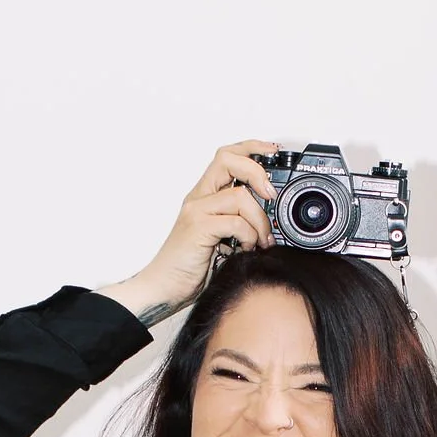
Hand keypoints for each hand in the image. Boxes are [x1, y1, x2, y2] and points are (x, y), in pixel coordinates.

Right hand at [98, 144, 279, 323]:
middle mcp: (198, 198)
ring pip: (239, 195)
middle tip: (271, 195)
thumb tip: (271, 224)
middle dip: (257, 171)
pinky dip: (249, 235)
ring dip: (260, 219)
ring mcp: (196, 211)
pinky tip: (246, 249)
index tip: (273, 151)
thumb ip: (239, 226)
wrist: (163, 288)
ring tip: (261, 240)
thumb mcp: (222, 240)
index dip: (252, 148)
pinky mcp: (197, 228)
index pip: (226, 156)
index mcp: (204, 196)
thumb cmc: (190, 268)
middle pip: (228, 160)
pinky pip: (234, 221)